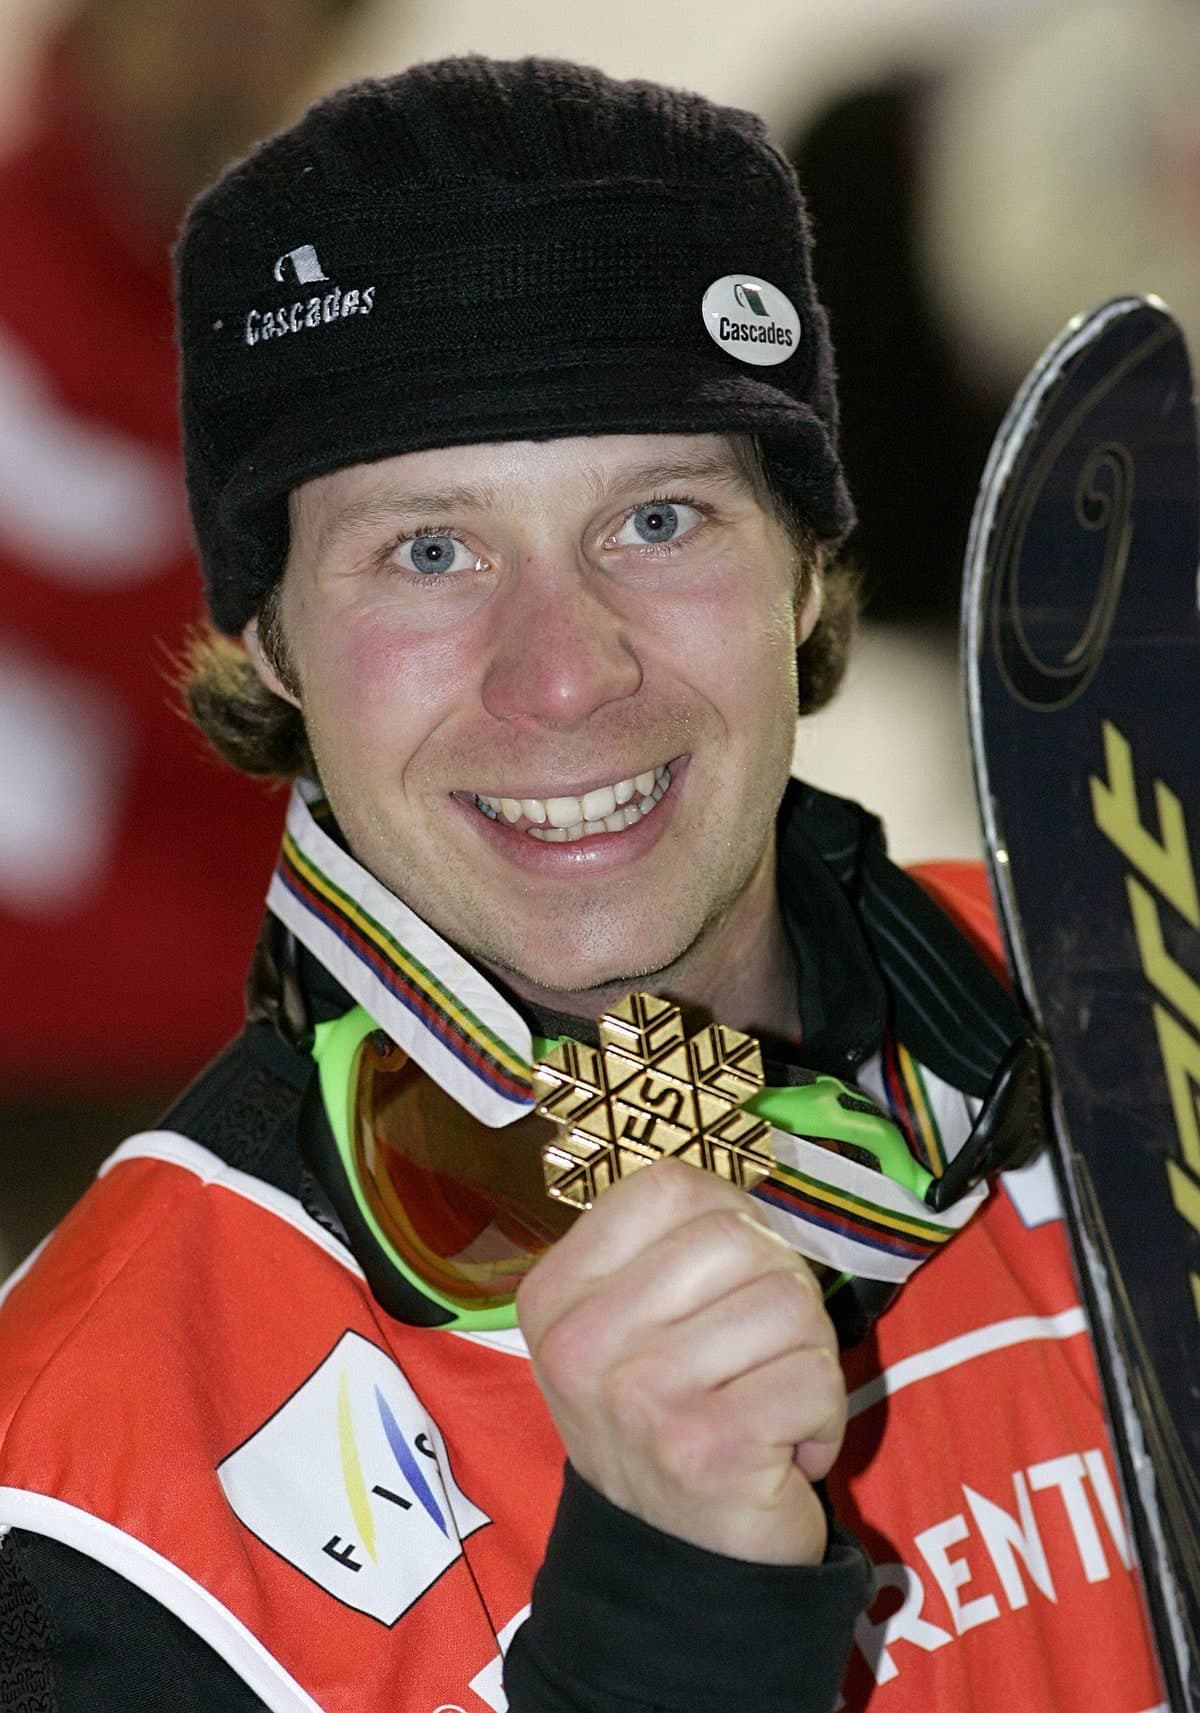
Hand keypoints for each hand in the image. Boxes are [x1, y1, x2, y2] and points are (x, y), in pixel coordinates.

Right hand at [516, 1157, 845, 1564]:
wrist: (669, 1565)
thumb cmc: (664, 1418)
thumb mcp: (628, 1324)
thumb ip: (671, 1247)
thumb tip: (744, 1197)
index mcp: (556, 1293)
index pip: (669, 1185)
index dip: (728, 1216)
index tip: (728, 1279)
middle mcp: (581, 1342)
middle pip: (738, 1237)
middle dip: (780, 1289)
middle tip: (761, 1352)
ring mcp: (639, 1397)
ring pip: (789, 1302)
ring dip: (806, 1356)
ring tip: (767, 1402)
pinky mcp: (706, 1448)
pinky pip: (815, 1376)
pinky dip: (823, 1414)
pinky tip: (781, 1450)